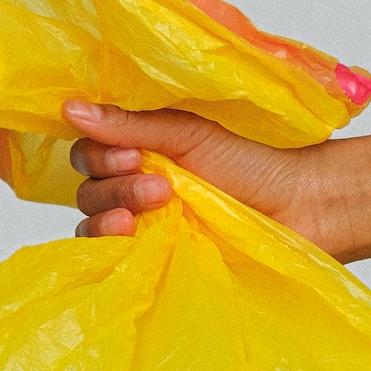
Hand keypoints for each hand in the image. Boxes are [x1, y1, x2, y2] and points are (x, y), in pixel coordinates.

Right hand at [63, 101, 349, 255]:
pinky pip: (111, 259)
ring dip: (112, 214)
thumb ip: (132, 124)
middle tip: (157, 184)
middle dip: (113, 185)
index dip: (99, 153)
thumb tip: (69, 109)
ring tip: (152, 210)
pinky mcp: (153, 261)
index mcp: (141, 149)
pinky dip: (113, 249)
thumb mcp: (191, 134)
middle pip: (88, 188)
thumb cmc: (255, 163)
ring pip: (94, 222)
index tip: (132, 153)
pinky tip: (132, 240)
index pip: (88, 151)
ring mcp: (143, 227)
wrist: (300, 206)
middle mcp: (135, 186)